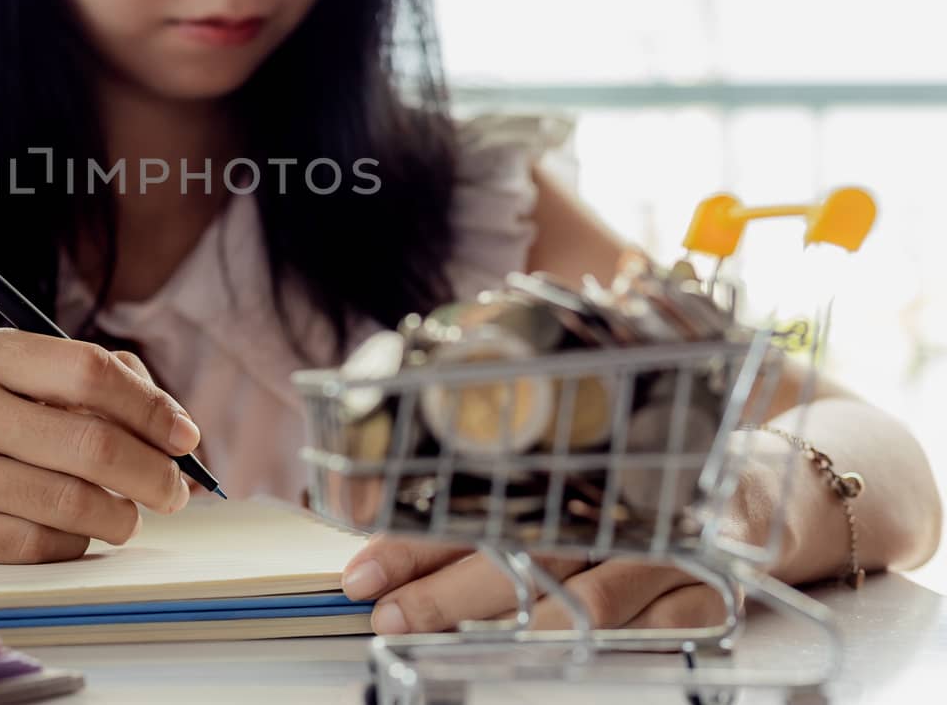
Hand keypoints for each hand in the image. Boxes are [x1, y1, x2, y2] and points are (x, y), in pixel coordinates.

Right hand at [0, 329, 199, 562]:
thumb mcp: (4, 371)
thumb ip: (85, 379)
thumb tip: (172, 426)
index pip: (88, 373)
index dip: (150, 407)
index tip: (184, 436)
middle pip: (90, 445)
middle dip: (151, 474)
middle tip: (173, 491)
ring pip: (69, 504)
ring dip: (119, 516)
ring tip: (127, 516)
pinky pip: (35, 545)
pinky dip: (73, 544)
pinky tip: (77, 533)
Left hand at [341, 436, 780, 633]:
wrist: (767, 483)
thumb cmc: (642, 484)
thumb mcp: (568, 479)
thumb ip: (497, 494)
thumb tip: (390, 512)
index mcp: (559, 476)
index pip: (471, 511)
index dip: (411, 542)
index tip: (361, 571)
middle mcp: (601, 509)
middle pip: (513, 553)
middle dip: (443, 590)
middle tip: (387, 614)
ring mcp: (656, 549)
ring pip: (578, 590)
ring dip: (511, 619)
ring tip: (455, 640)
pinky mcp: (708, 589)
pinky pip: (657, 622)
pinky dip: (615, 638)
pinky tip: (569, 653)